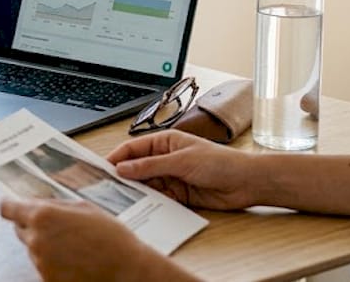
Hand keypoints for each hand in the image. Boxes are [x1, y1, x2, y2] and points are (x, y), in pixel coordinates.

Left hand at [0, 198, 192, 281]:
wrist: (127, 271)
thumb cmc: (111, 238)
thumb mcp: (84, 208)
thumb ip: (55, 204)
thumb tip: (37, 202)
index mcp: (43, 216)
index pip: (8, 209)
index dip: (10, 206)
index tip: (11, 205)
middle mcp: (36, 239)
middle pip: (20, 229)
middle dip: (33, 226)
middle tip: (57, 228)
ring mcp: (40, 262)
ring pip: (33, 248)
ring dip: (45, 245)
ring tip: (74, 246)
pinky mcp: (47, 279)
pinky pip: (43, 266)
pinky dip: (53, 262)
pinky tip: (74, 260)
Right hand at [106, 130, 257, 209]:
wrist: (246, 183)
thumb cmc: (220, 162)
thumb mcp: (181, 161)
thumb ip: (151, 166)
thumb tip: (124, 168)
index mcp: (165, 142)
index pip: (133, 148)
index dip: (118, 157)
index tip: (103, 168)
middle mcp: (165, 159)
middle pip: (137, 168)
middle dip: (124, 177)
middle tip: (108, 187)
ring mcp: (171, 177)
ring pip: (146, 185)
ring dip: (137, 191)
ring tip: (123, 199)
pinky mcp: (178, 195)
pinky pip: (158, 198)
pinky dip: (151, 202)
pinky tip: (143, 206)